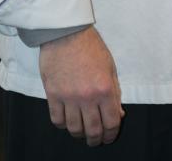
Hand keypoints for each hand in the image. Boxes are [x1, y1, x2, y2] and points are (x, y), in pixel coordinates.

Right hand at [39, 27, 123, 146]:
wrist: (66, 32)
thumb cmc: (90, 46)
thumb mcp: (110, 66)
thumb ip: (115, 92)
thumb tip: (118, 114)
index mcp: (105, 89)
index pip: (111, 122)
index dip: (111, 135)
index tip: (109, 137)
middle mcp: (88, 96)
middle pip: (93, 130)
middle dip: (96, 139)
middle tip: (95, 140)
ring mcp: (69, 97)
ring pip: (74, 129)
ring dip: (79, 134)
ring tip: (81, 131)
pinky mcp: (53, 94)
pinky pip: (57, 120)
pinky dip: (62, 124)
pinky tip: (66, 120)